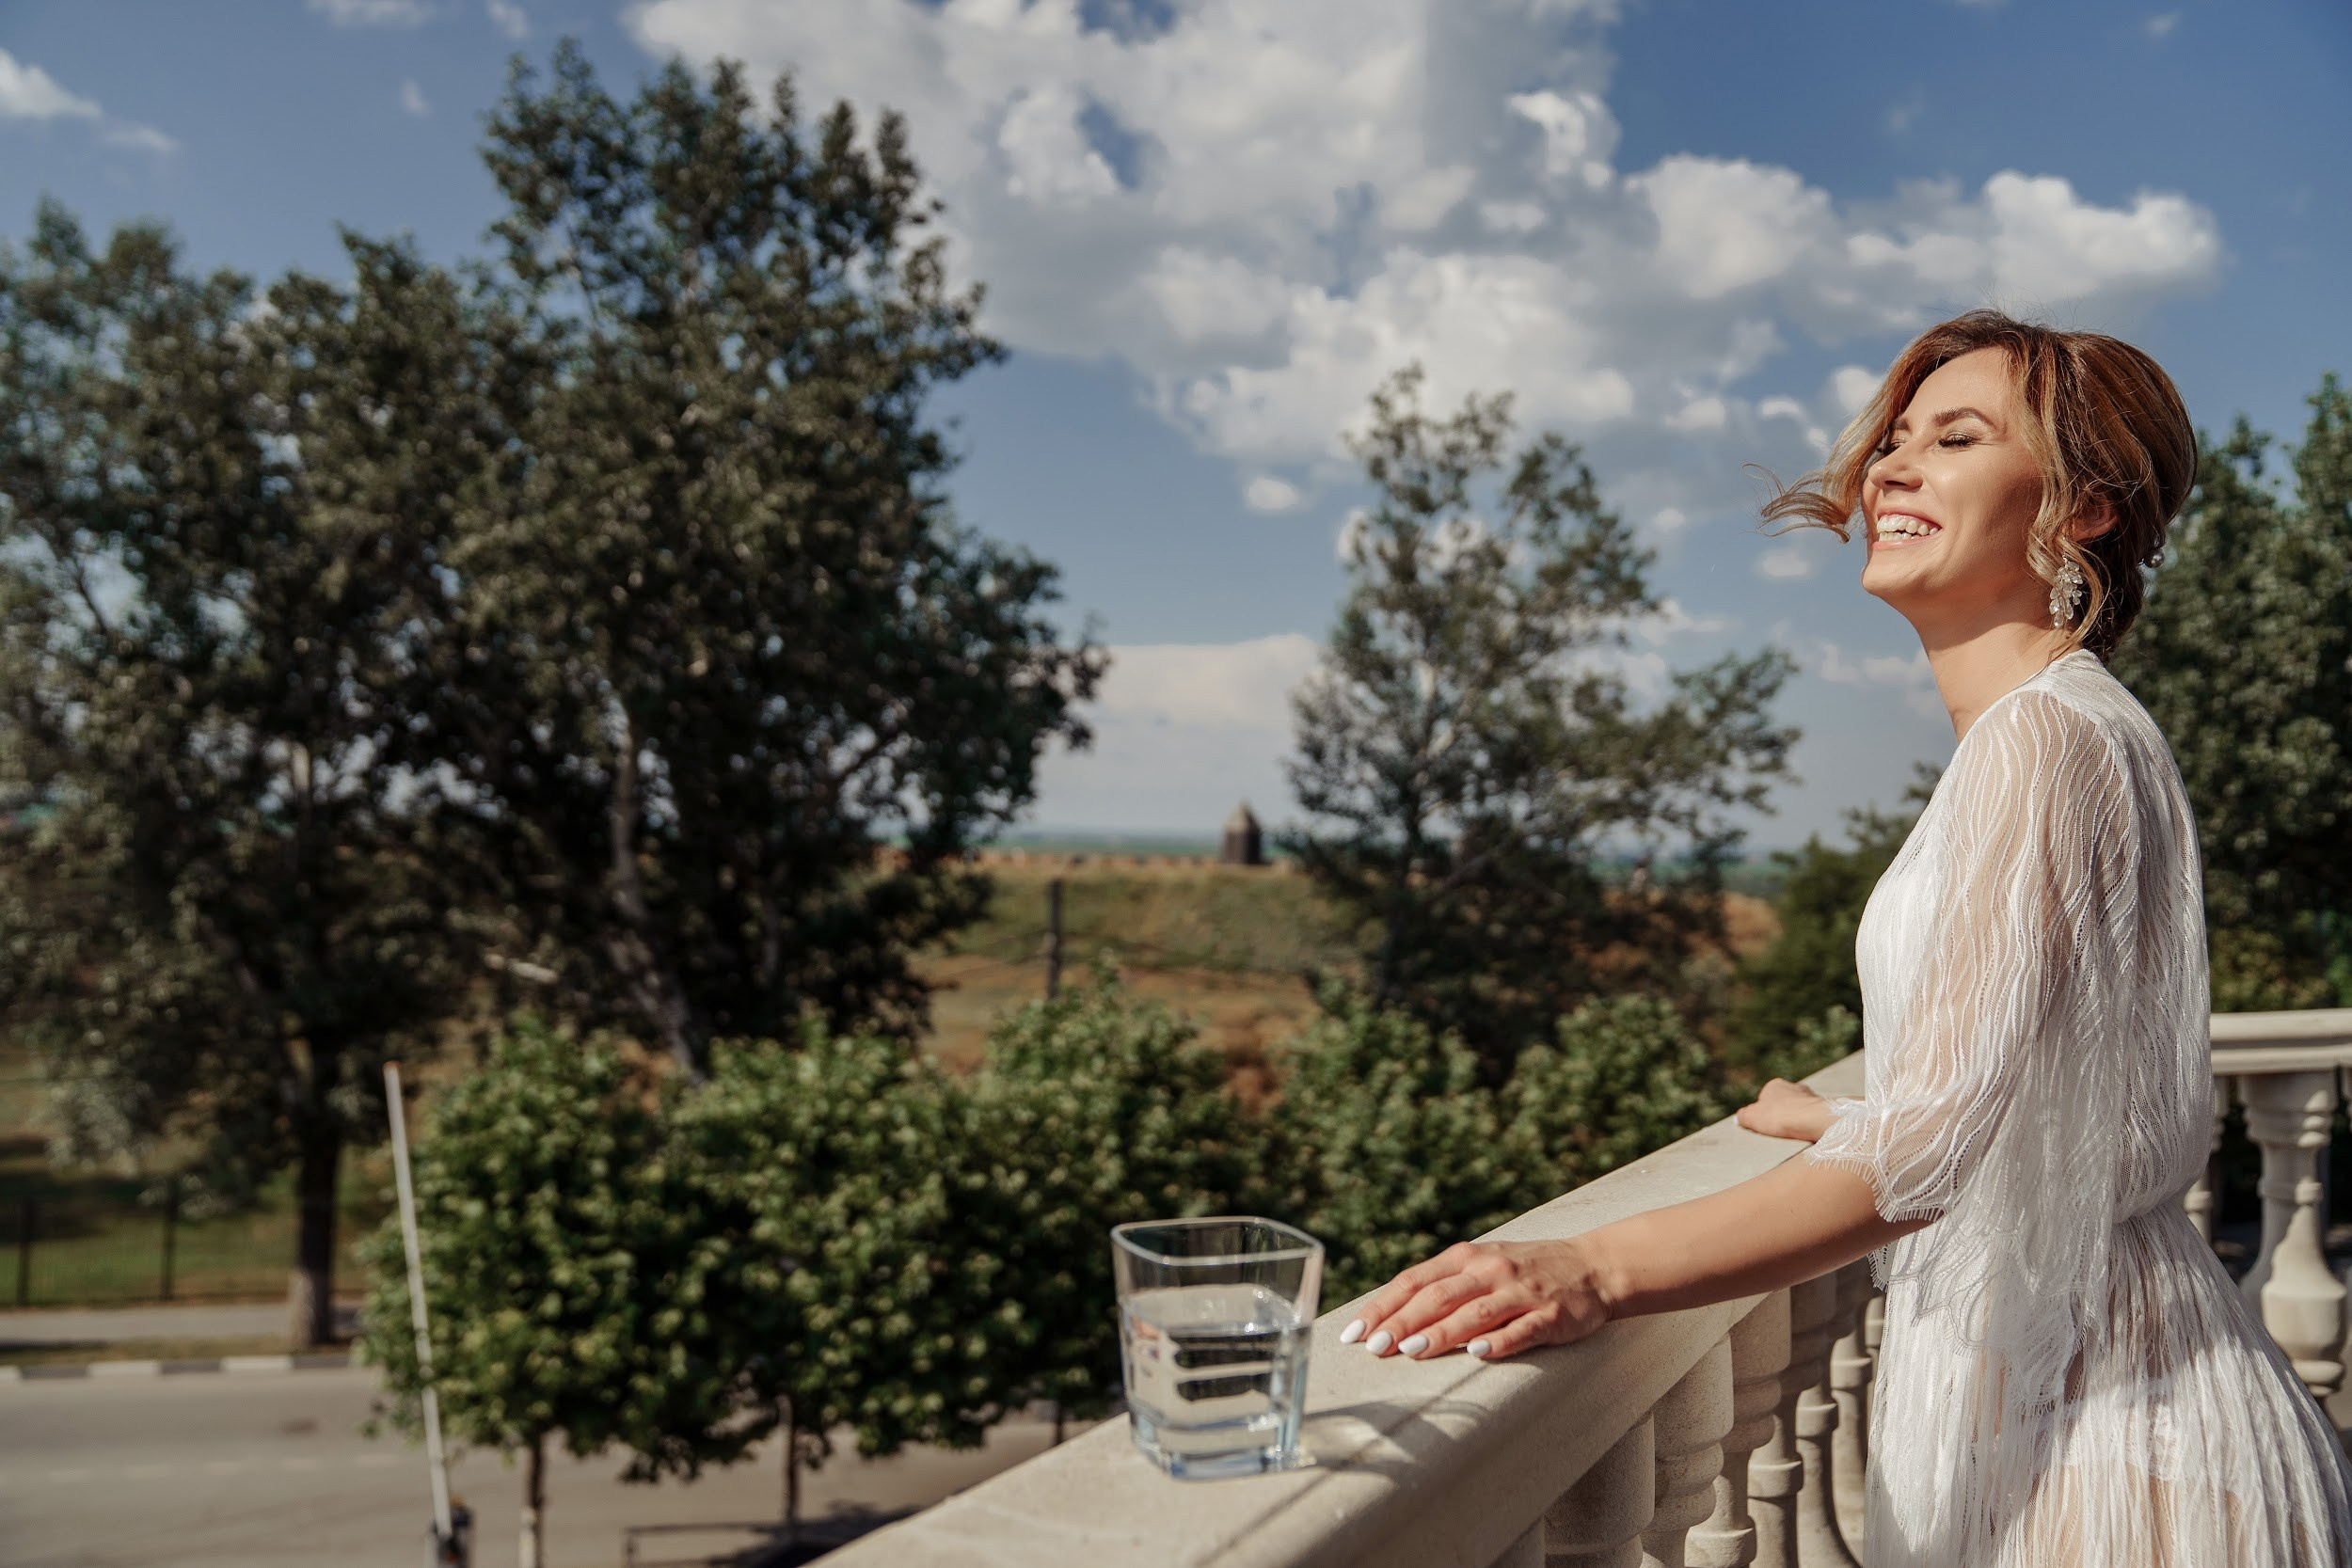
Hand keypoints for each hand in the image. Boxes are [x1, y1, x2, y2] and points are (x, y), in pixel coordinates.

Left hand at [1338, 1239, 1611, 1362]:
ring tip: (1411, 1349)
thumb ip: (1442, 1286)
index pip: (1414, 1281)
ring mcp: (1521, 1292)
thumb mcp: (1481, 1266)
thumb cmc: (1525, 1272)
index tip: (1354, 1333)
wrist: (1593, 1267)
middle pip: (1437, 1296)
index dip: (1382, 1306)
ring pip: (1474, 1312)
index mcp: (1467, 1258)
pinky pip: (1522, 1329)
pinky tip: (1477, 1353)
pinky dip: (1498, 1340)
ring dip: (1441, 1331)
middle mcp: (1490, 1270)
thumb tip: (1389, 1316)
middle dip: (1402, 1321)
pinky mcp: (1551, 1315)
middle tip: (1374, 1347)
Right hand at [1735, 1078, 1834, 1142]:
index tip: (1764, 1126)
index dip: (1762, 1114)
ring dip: (1796, 1121)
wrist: (1812, 1120)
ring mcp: (1810, 1096)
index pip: (1765, 1099)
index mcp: (1775, 1085)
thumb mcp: (1751, 1117)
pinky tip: (1806, 1135)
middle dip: (1781, 1116)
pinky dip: (1809, 1125)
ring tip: (1793, 1135)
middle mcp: (1794, 1087)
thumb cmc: (1780, 1117)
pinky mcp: (1823, 1108)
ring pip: (1799, 1110)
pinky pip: (1812, 1117)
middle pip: (1783, 1104)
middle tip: (1778, 1132)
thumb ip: (1743, 1116)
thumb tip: (1739, 1118)